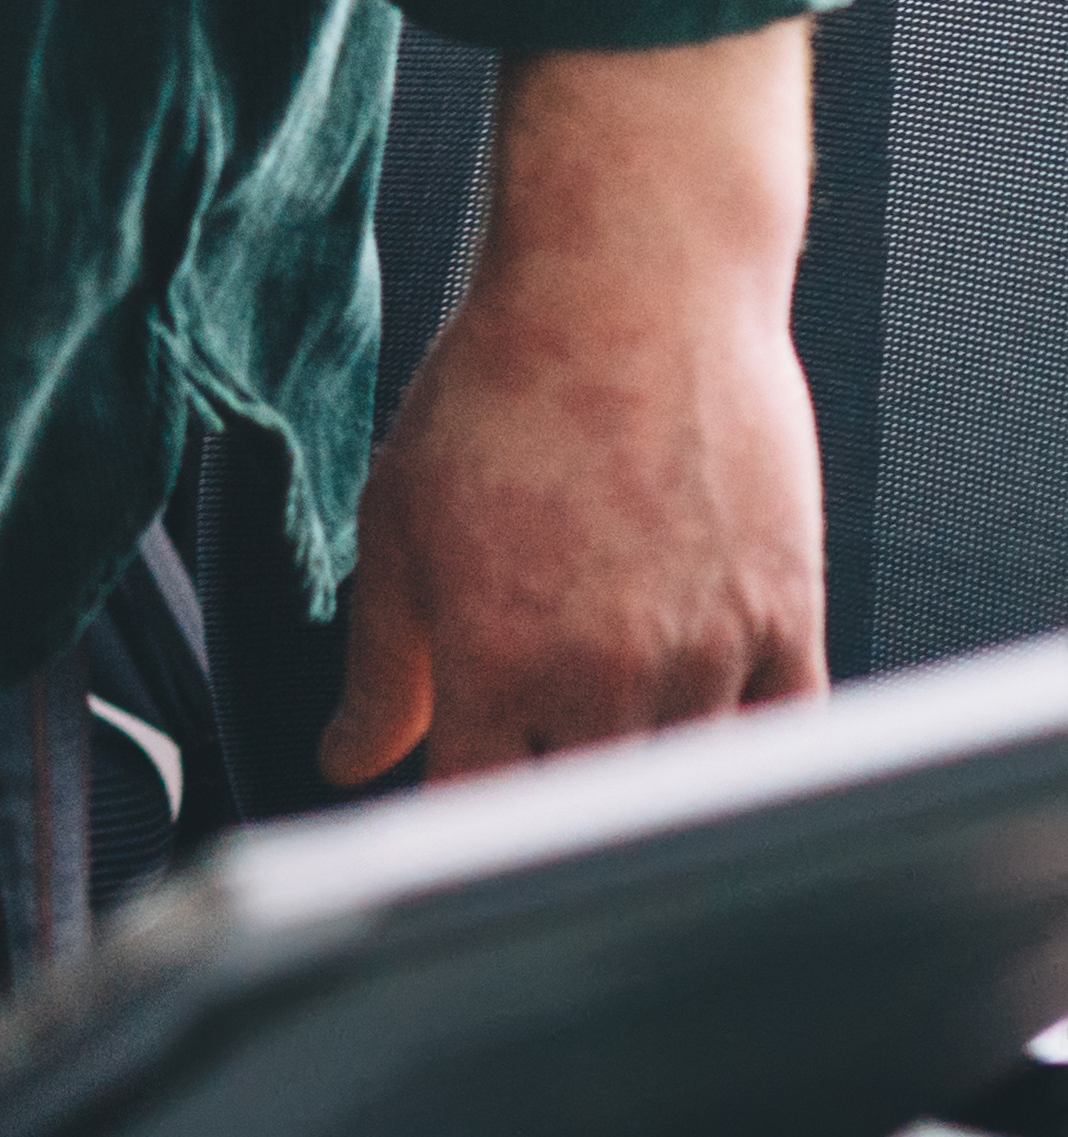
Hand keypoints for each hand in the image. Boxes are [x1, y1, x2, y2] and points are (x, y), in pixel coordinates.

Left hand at [325, 24, 827, 784]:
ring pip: (682, 792)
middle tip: (522, 799)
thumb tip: (349, 758)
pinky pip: (779, 743)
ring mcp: (707, 657)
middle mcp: (604, 675)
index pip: (472, 815)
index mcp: (492, 658)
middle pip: (583, 819)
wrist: (628, 296)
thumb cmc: (500, 395)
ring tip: (601, 754)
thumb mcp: (398, 524)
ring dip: (639, 790)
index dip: (453, 839)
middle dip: (544, 825)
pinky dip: (739, 759)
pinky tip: (698, 739)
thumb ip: (379, 663)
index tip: (441, 840)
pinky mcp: (787, 625)